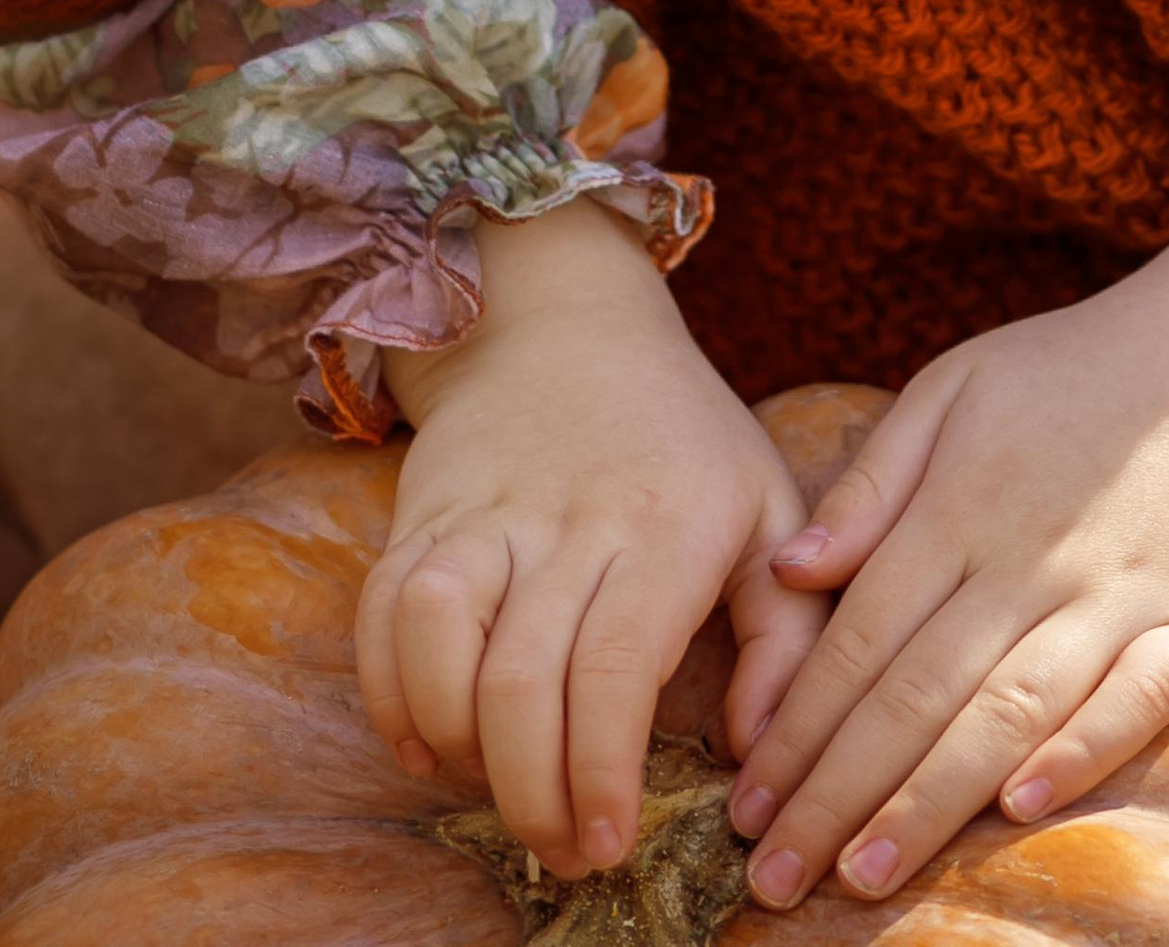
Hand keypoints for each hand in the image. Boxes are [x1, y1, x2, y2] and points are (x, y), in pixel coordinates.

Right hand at [354, 200, 821, 878]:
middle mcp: (569, 516)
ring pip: (437, 636)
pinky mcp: (420, 511)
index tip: (609, 843)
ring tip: (496, 782)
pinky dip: (388, 693)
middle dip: (531, 792)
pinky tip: (429, 744)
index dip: (601, 770)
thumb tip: (763, 749)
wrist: (566, 320)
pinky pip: (380, 612)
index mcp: (667, 522)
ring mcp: (484, 510)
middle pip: (522, 678)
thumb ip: (788, 632)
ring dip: (455, 740)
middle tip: (561, 848)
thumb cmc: (683, 436)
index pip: (617, 666)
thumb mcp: (767, 505)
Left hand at [727, 152, 1168, 907]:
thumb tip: (791, 571)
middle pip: (919, 689)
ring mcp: (1124, 592)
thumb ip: (872, 481)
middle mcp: (1035, 553)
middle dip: (838, 792)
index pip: (860, 634)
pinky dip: (1079, 753)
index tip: (744, 801)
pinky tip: (1019, 809)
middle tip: (775, 874)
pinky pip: (1138, 702)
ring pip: (1011, 710)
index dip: (797, 725)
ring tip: (864, 877)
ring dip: (932, 800)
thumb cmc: (1077, 372)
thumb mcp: (956, 384)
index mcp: (962, 501)